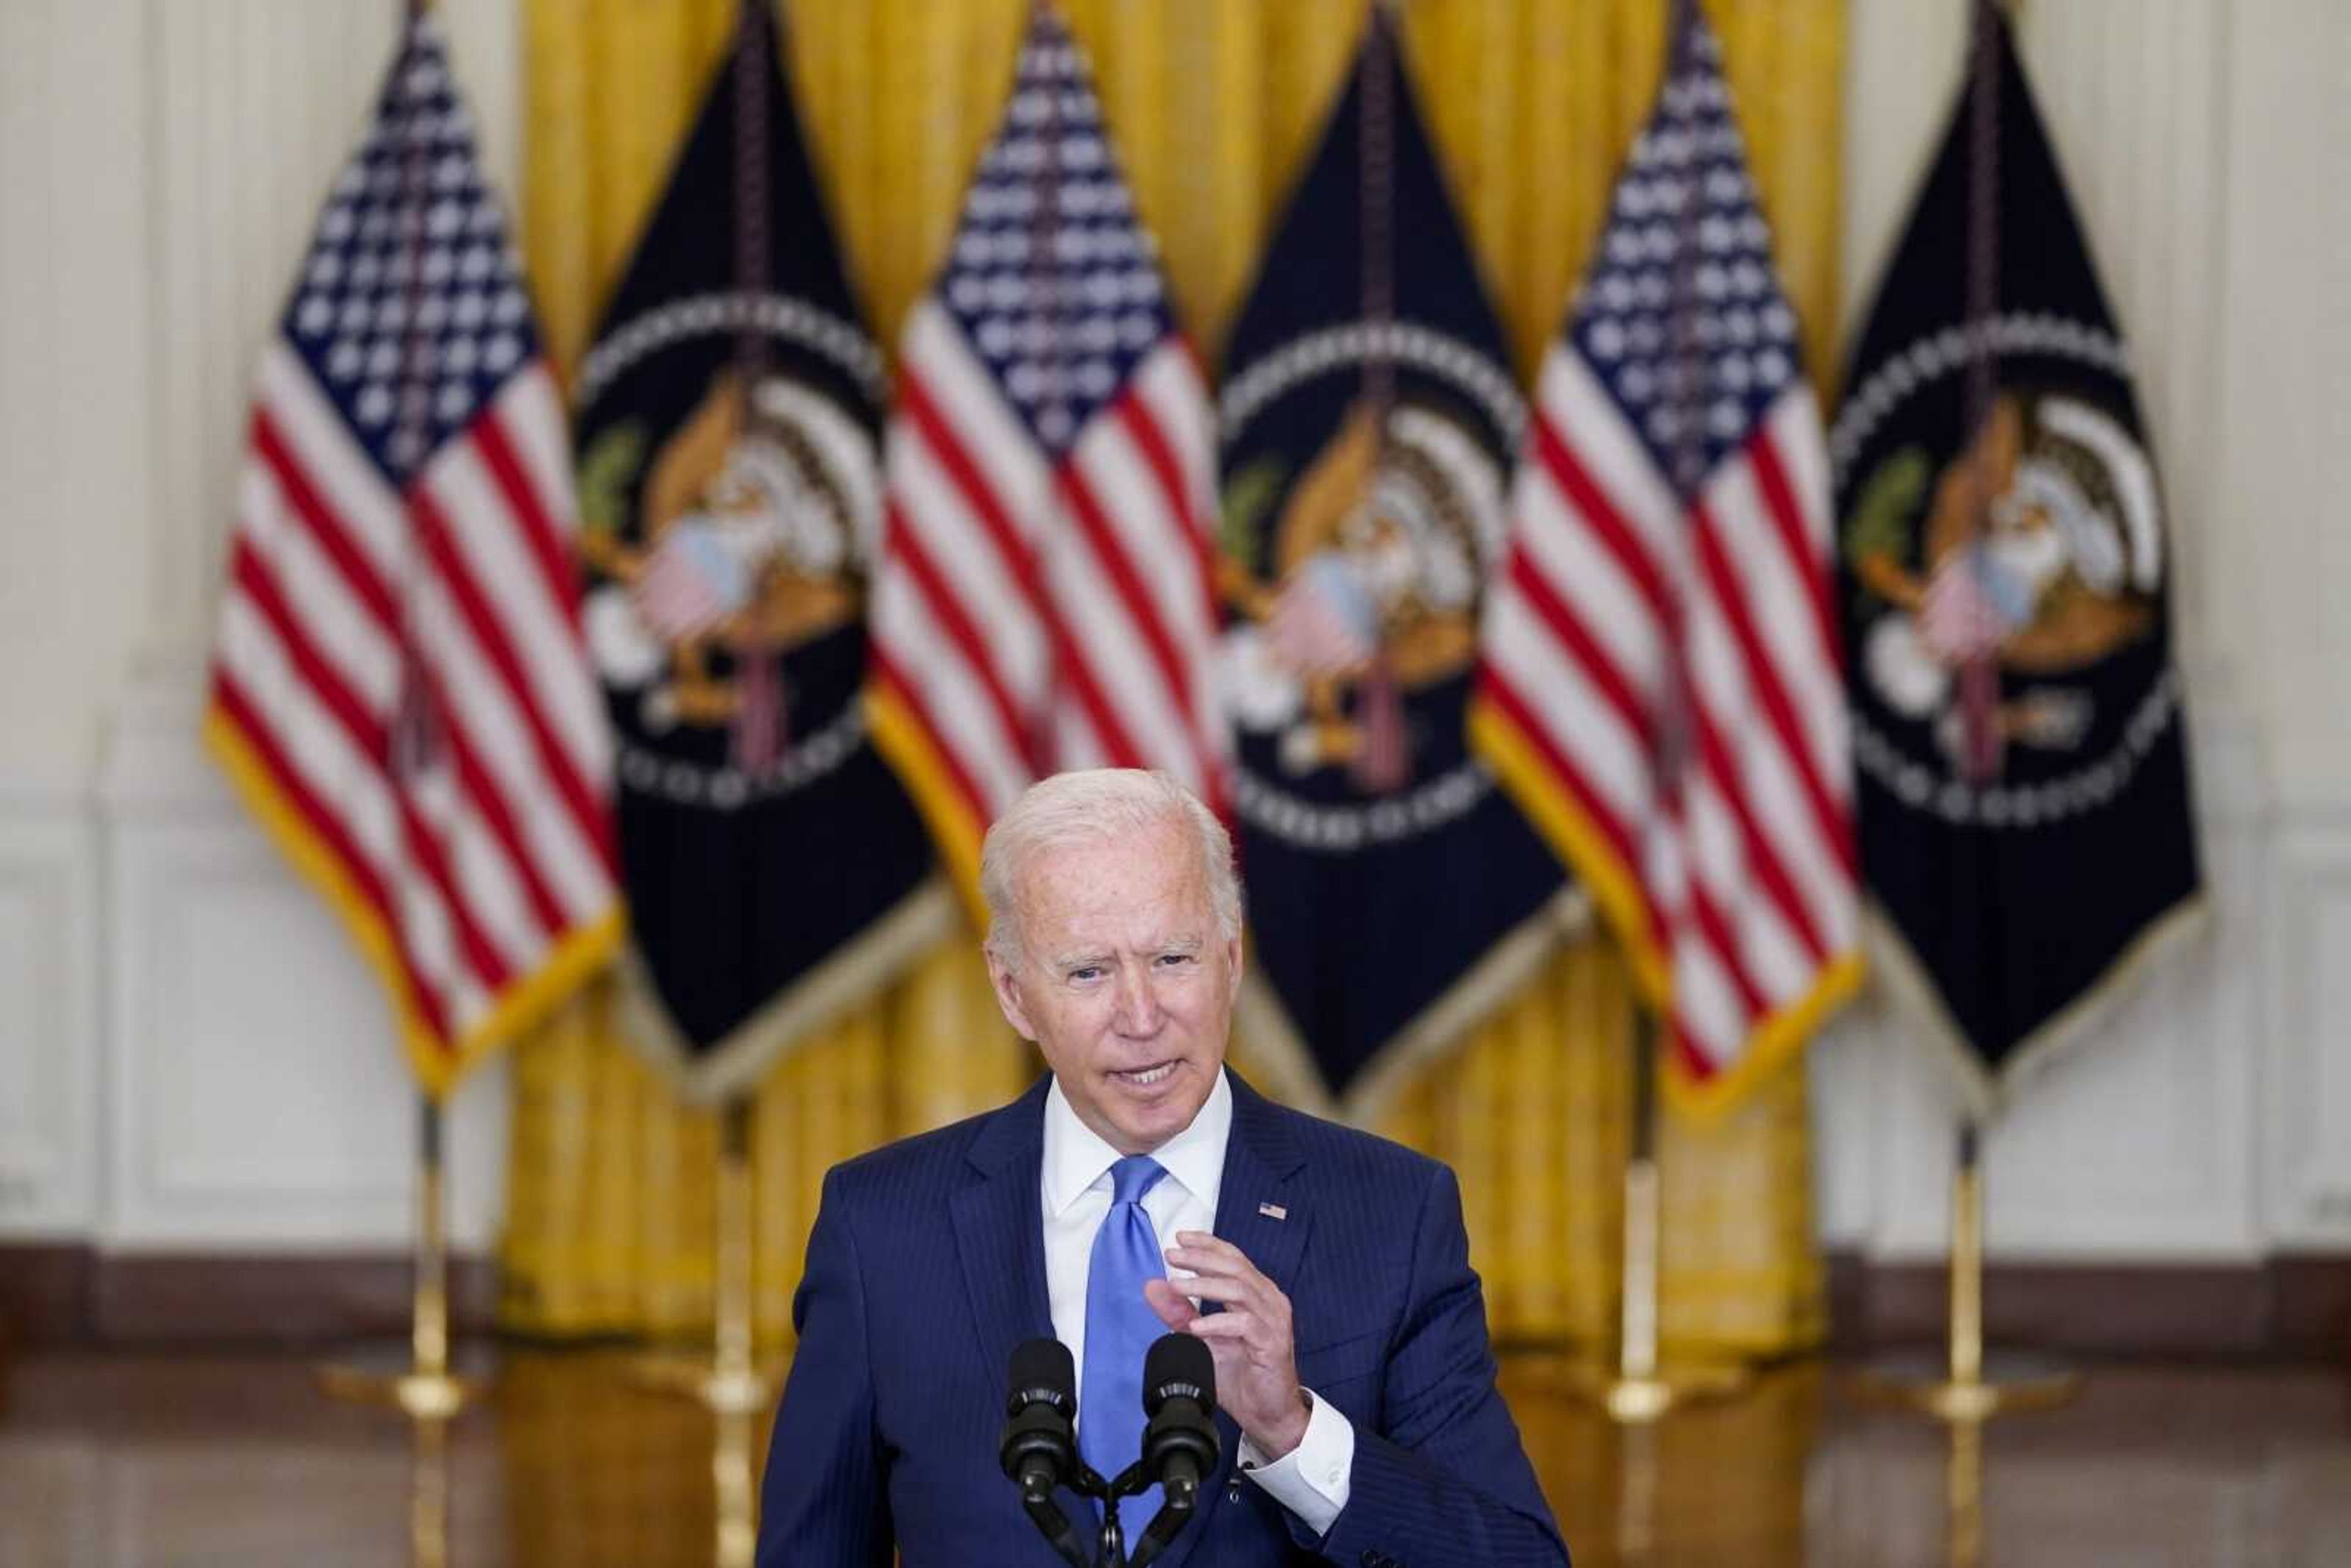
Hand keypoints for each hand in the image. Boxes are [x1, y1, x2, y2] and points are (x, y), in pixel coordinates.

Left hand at [1145, 1231, 1309, 1459]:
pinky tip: (1196, 1327)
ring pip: (1240, 1290)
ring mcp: (1273, 1321)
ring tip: (1177, 1286)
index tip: (1180, 1238)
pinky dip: (1217, 1323)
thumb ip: (1180, 1313)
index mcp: (1257, 1294)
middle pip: (1236, 1267)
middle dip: (1201, 1258)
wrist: (1268, 1413)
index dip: (1208, 1244)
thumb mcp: (1202, 1340)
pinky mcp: (1272, 1344)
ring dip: (1205, 1285)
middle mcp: (1269, 1301)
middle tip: (1172, 1257)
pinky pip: (1244, 1324)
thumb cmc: (1241, 1376)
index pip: (1234, 1258)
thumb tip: (1153, 1287)